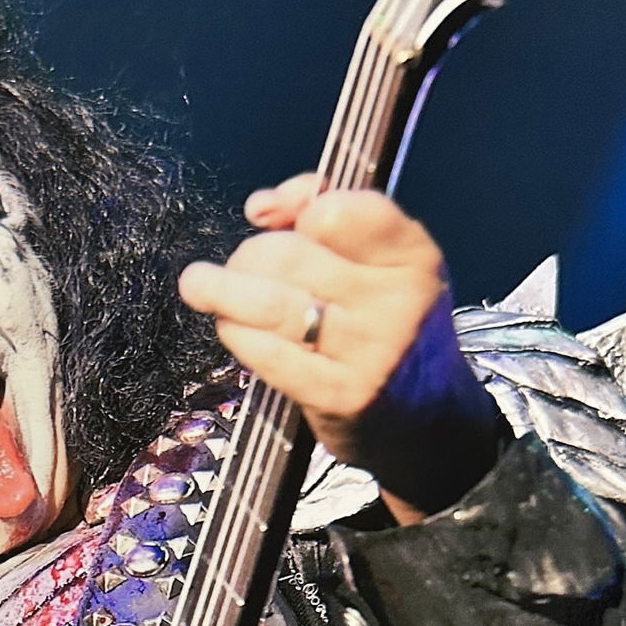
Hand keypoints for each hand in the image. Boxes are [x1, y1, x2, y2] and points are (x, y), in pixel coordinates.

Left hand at [178, 176, 501, 522]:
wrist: (427, 420)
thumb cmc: (385, 326)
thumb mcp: (380, 262)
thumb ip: (326, 212)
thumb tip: (262, 206)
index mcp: (411, 254)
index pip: (339, 211)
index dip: (295, 208)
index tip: (268, 218)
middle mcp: (397, 300)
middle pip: (291, 256)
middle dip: (249, 257)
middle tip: (237, 270)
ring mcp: (368, 351)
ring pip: (271, 302)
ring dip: (223, 291)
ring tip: (199, 285)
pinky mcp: (338, 394)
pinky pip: (267, 352)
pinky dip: (238, 334)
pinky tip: (232, 328)